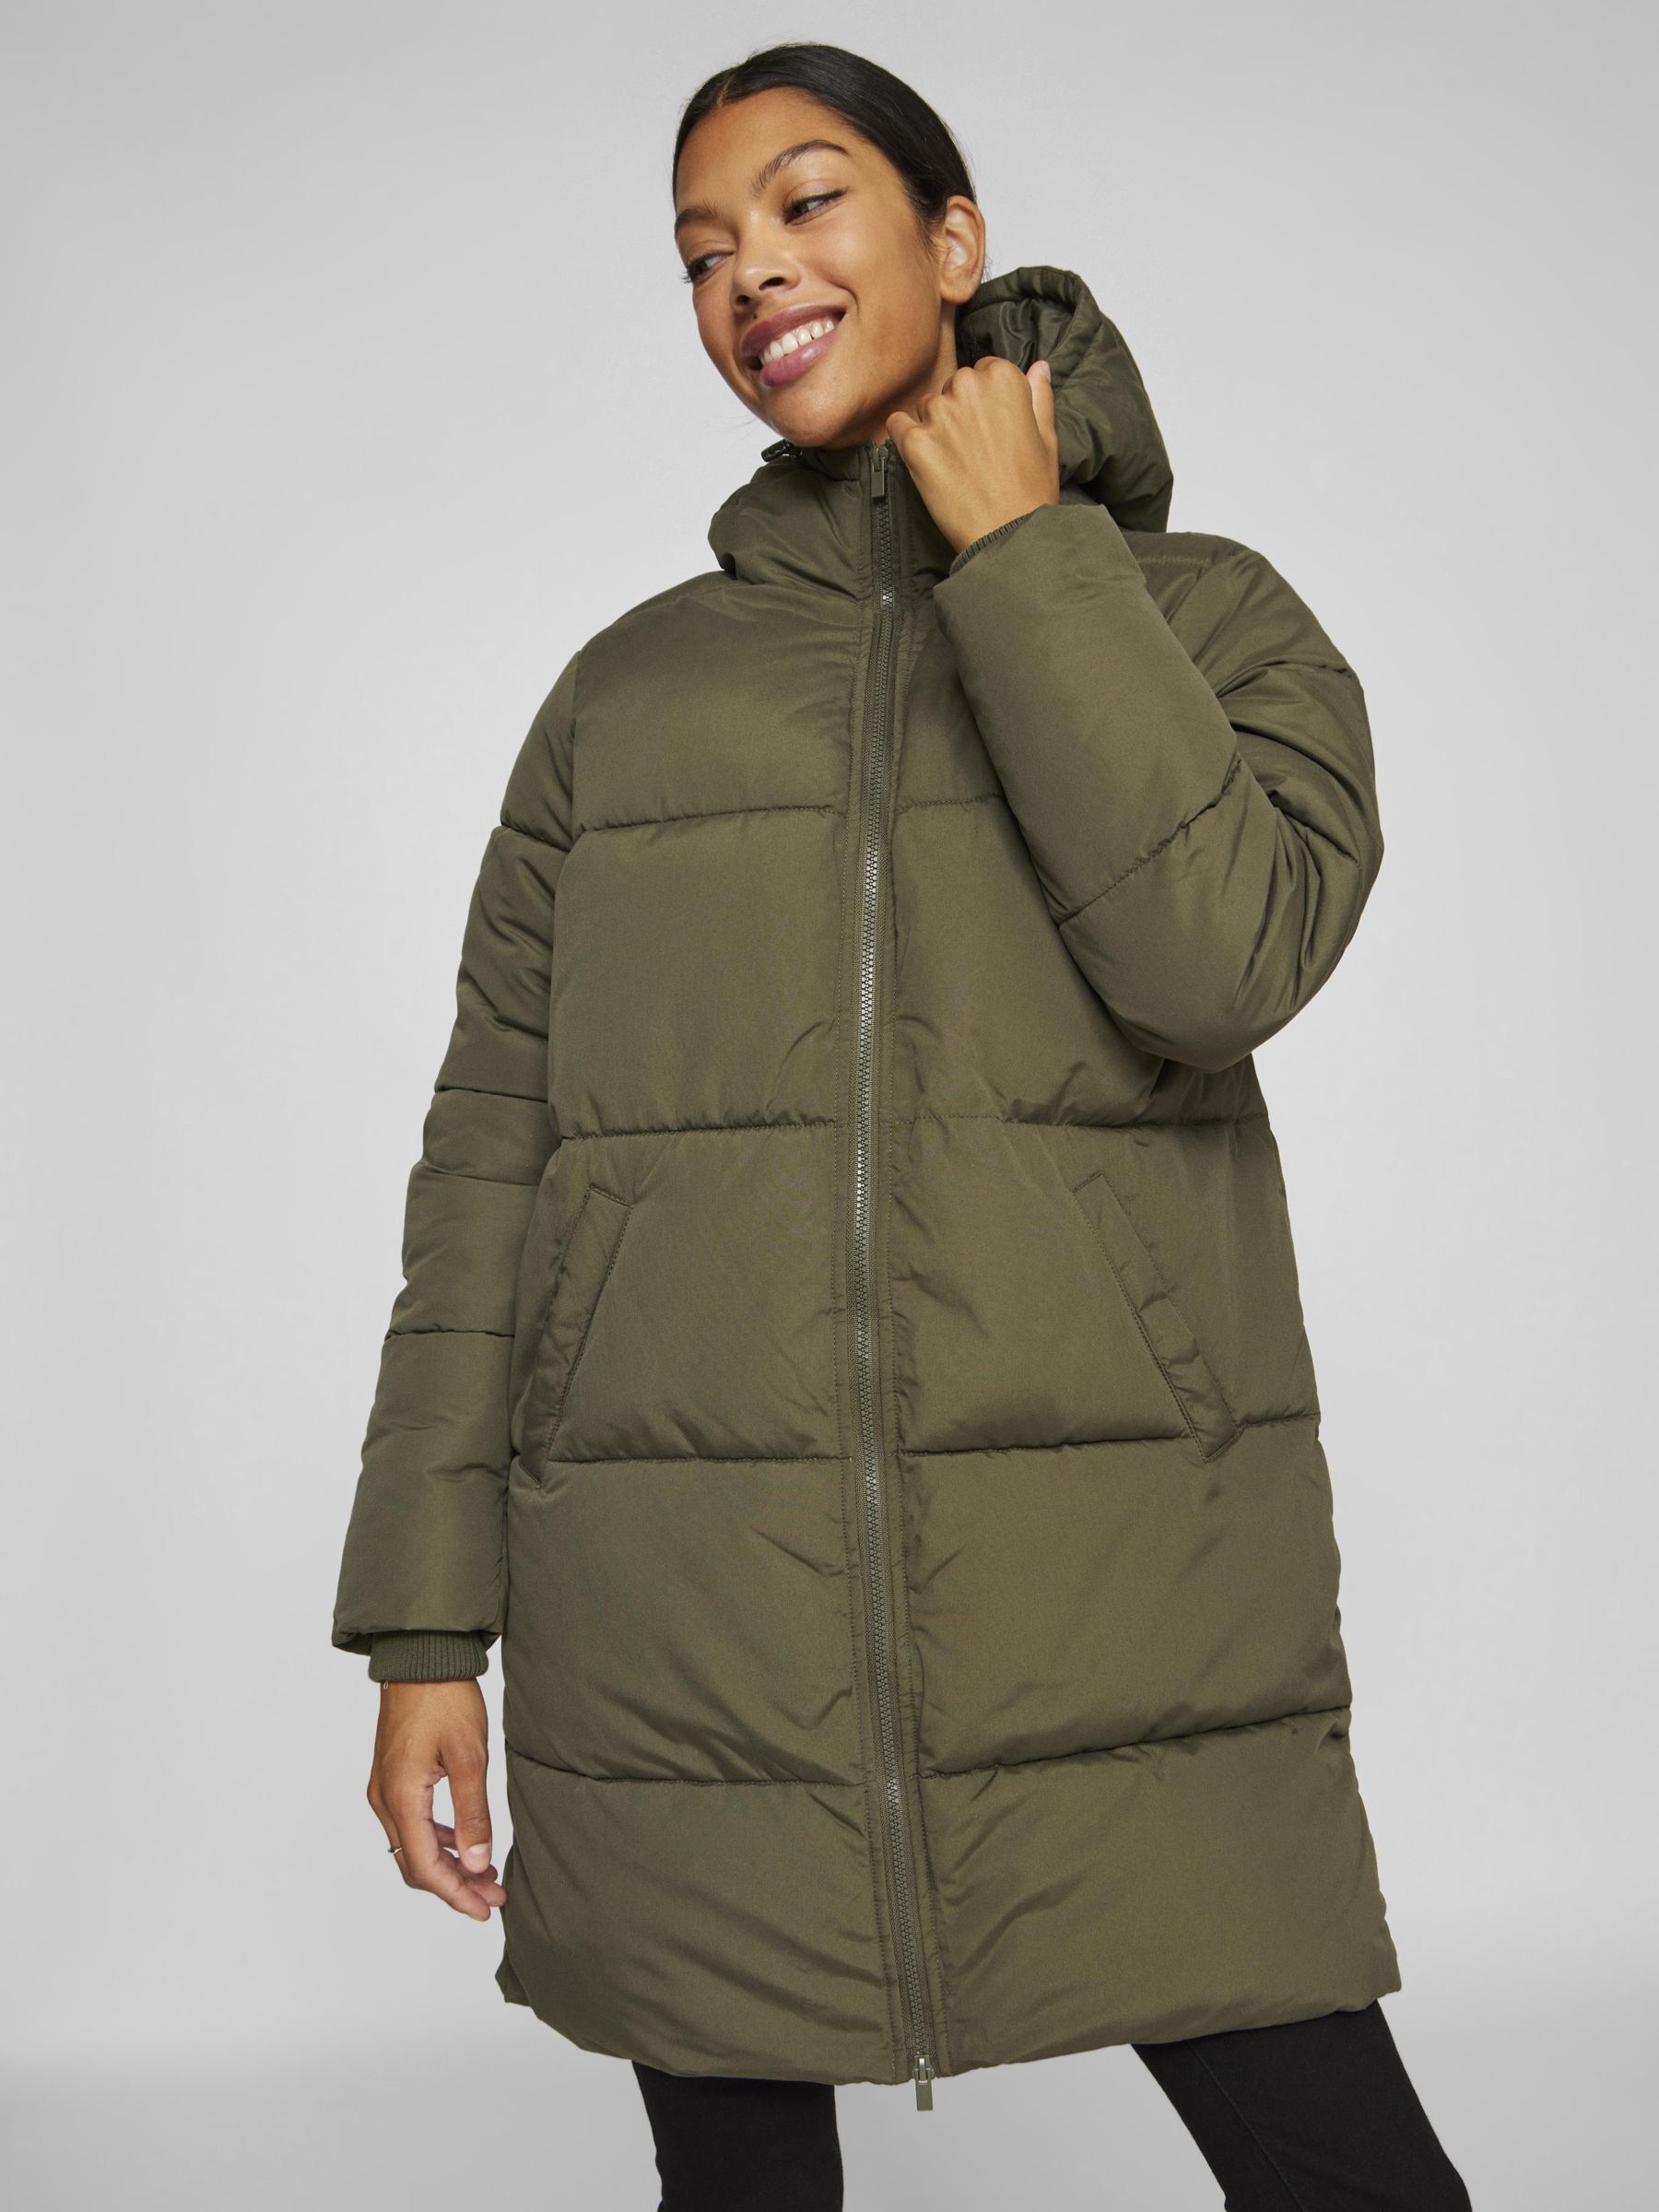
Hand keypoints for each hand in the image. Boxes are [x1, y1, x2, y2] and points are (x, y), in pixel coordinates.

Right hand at [368, 1679, 506, 1920]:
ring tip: (487, 1874)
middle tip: (493, 1896)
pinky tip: (465, 1843)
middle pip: (416, 1863)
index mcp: (401, 1798)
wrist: (420, 1656)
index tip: (484, 1910)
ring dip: (449, 1864)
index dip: (456, 1894)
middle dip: (455, 1885)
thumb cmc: (444, 1698)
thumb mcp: (470, 1757)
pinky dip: (439, 1840)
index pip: (425, 1867)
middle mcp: (385, 1799)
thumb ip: (474, 1813)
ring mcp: (385, 1789)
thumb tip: (478, 1863)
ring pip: (414, 1845)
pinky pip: (412, 1823)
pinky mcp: (393, 1777)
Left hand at [885, 356, 1059, 553]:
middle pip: (953, 387)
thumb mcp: (1047, 437)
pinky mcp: (914, 442)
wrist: (1008, 533)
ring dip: (935, 426)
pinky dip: (905, 438)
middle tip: (973, 448)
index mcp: (1003, 378)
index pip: (983, 371)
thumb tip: (1038, 366)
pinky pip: (897, 425)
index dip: (986, 401)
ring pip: (927, 406)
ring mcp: (938, 414)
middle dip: (959, 411)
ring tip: (954, 461)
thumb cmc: (1031, 488)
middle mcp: (968, 387)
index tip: (990, 426)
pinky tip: (923, 458)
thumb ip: (1039, 395)